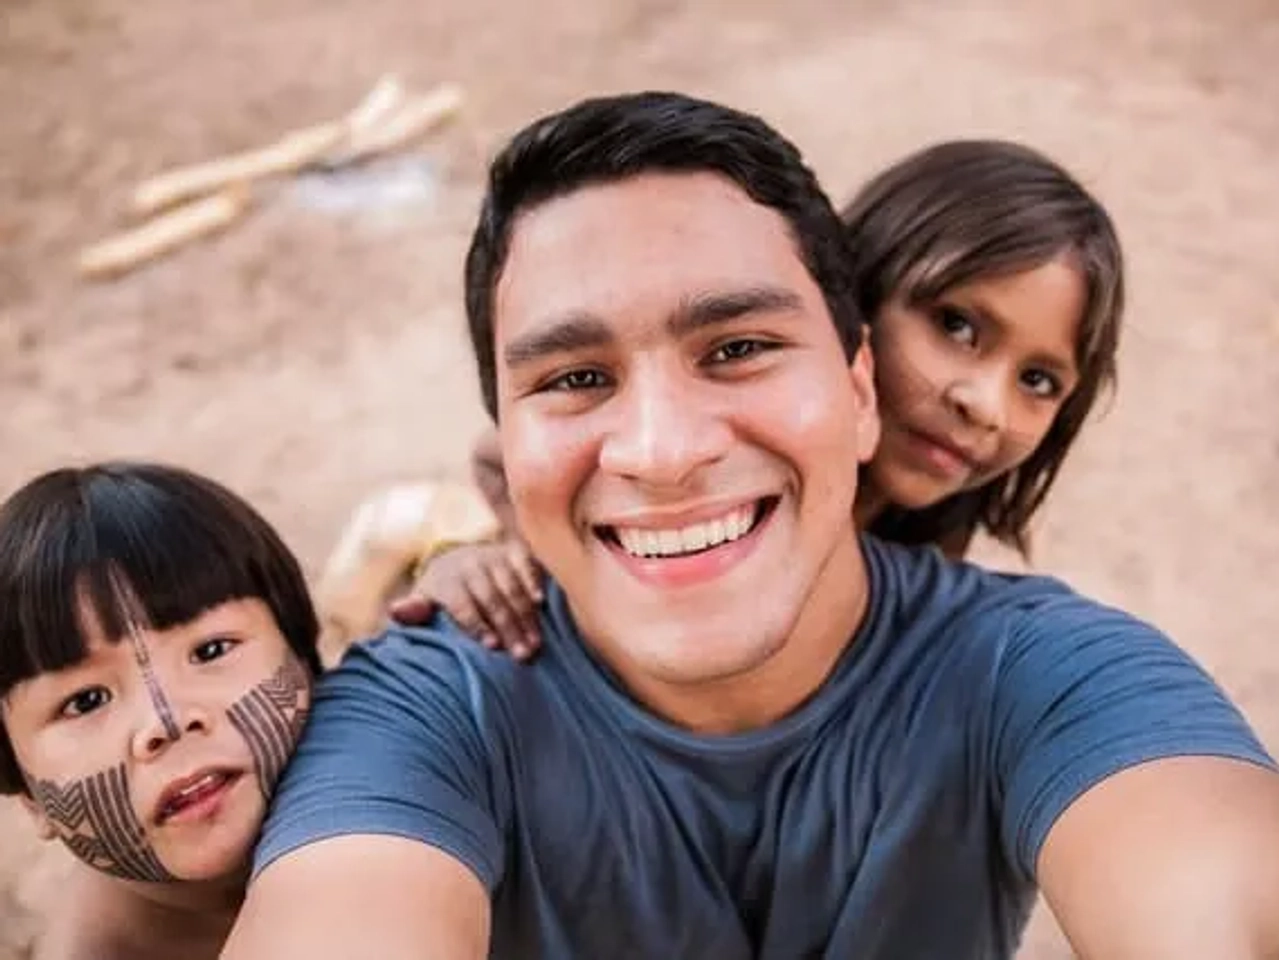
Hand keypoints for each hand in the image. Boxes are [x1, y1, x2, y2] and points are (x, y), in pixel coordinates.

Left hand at [388, 538, 544, 659]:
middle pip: (491, 597)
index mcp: (446, 579)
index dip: (477, 624)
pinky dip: (534, 581)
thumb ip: (414, 611)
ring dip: (525, 615)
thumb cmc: (441, 594)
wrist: (456, 559)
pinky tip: (541, 603)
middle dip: (508, 626)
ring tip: (535, 642)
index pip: (462, 603)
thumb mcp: (424, 601)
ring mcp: (493, 555)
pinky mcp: (513, 551)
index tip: (492, 647)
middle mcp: (470, 564)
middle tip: (523, 654)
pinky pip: (526, 564)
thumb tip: (396, 611)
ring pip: (511, 585)